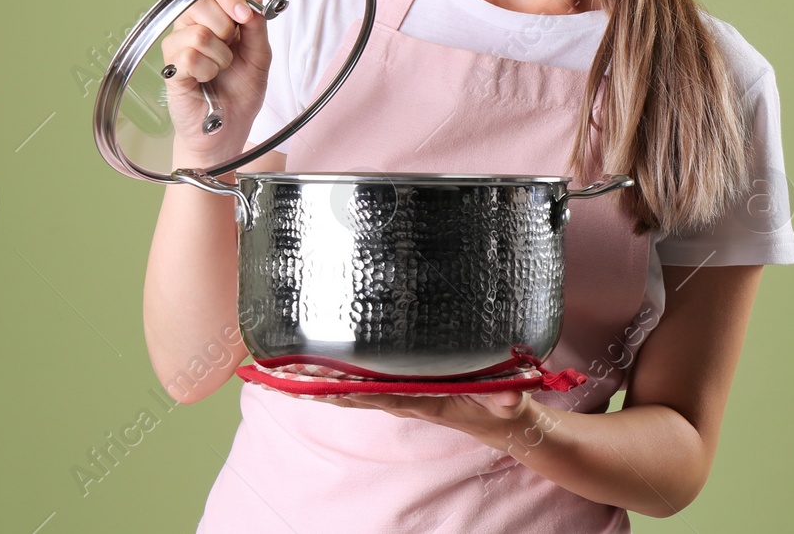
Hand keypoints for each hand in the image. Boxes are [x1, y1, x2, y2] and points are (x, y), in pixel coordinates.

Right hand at [161, 0, 271, 154]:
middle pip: (200, 2)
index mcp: (214, 19)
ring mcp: (177, 48)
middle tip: (231, 50)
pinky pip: (189, 57)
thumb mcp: (260, 55)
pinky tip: (206, 79)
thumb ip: (257, 25)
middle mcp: (191, 28)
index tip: (246, 15)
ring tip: (220, 69)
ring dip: (220, 57)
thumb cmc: (241, 92)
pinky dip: (207, 70)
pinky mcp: (170, 69)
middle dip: (226, 28)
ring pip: (198, 33)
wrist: (230, 127)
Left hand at [306, 388, 546, 448]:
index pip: (385, 395)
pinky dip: (339, 380)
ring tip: (285, 371)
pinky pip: (365, 386)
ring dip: (322, 385)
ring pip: (356, 391)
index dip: (356, 392)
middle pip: (357, 396)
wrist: (502, 421)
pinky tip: (316, 371)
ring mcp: (403, 395)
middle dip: (322, 388)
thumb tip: (510, 399)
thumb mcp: (507, 403)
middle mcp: (408, 399)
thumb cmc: (501, 407)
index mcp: (427, 400)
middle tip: (283, 375)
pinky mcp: (404, 389)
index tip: (325, 386)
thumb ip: (507, 400)